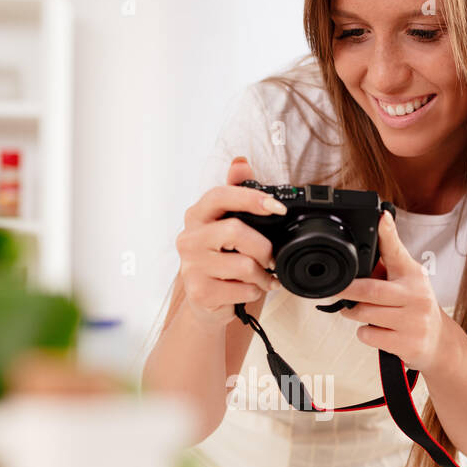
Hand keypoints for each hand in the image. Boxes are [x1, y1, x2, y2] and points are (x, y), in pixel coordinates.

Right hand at [174, 157, 283, 331]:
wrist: (207, 303)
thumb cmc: (222, 261)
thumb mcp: (229, 226)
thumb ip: (236, 195)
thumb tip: (240, 163)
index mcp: (197, 216)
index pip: (220, 196)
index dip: (250, 198)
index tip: (277, 208)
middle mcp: (189, 239)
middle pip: (235, 231)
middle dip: (263, 247)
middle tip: (272, 258)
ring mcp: (191, 267)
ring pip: (244, 265)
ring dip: (263, 275)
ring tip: (264, 278)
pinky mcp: (199, 293)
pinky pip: (243, 289)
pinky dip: (256, 292)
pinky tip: (251, 290)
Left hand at [322, 210, 444, 372]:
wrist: (438, 341)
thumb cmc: (415, 306)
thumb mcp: (407, 280)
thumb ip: (388, 261)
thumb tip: (371, 234)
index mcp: (413, 275)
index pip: (398, 252)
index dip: (388, 234)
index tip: (380, 217)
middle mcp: (417, 296)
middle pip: (371, 291)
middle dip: (348, 291)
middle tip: (336, 290)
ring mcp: (414, 321)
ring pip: (366, 315)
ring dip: (353, 313)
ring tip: (357, 311)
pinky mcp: (407, 344)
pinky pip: (370, 336)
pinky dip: (364, 333)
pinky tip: (376, 330)